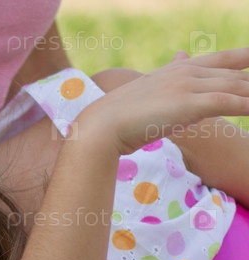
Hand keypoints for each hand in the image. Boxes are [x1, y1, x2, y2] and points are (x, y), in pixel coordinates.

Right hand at [77, 48, 248, 154]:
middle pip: (236, 74)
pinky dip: (248, 105)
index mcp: (178, 68)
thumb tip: (179, 59)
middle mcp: (187, 71)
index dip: (246, 58)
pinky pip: (230, 102)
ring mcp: (189, 85)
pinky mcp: (190, 103)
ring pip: (237, 87)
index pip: (224, 59)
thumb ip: (168, 77)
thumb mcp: (147, 92)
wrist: (102, 124)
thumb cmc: (119, 114)